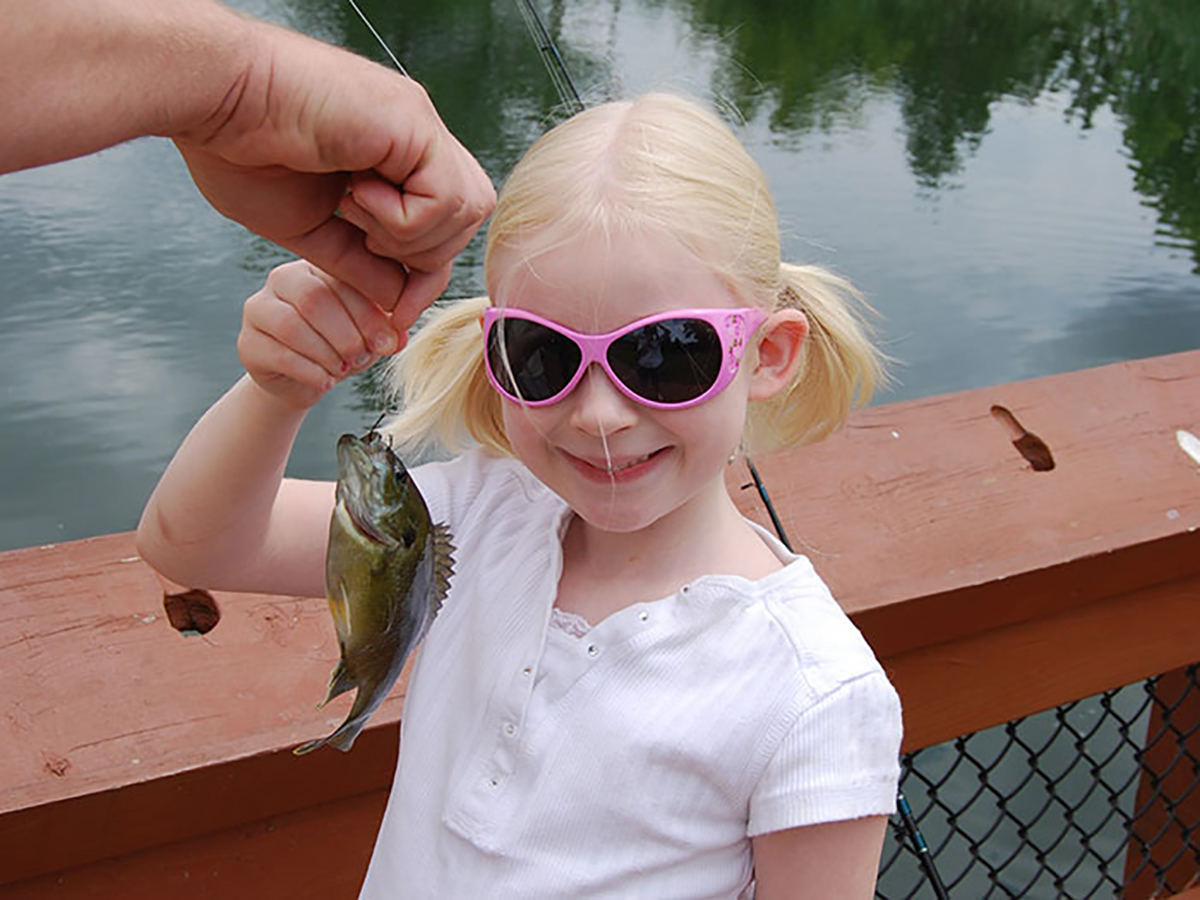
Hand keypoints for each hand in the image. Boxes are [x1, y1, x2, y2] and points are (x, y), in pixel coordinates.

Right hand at [173, 19, 494, 314]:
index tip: (394, 313)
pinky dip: (405, 218)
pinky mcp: (414, 120)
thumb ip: (359, 263)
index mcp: (392, 157)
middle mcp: (414, 137)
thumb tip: (397, 301)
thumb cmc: (238, 153)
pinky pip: (447, 196)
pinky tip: (357, 194)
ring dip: (409, 235)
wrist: (209, 101)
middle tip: (363, 239)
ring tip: (353, 209)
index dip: (424, 274)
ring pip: (466, 209)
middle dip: (423, 258)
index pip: (443, 224)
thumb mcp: (309, 229)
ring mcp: (418, 124)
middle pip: (465, 220)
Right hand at [238, 260, 399, 409]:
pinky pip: (278, 354)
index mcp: (316, 267)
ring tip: (344, 369)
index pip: (342, 280)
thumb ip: (385, 330)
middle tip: (362, 357)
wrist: (305, 381)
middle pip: (313, 299)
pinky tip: (327, 381)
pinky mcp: (247, 343)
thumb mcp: (369, 335)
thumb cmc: (342, 347)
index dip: (369, 314)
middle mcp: (282, 280)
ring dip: (326, 353)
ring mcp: (258, 309)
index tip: (389, 343)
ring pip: (292, 326)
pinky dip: (310, 372)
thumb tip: (399, 338)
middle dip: (346, 334)